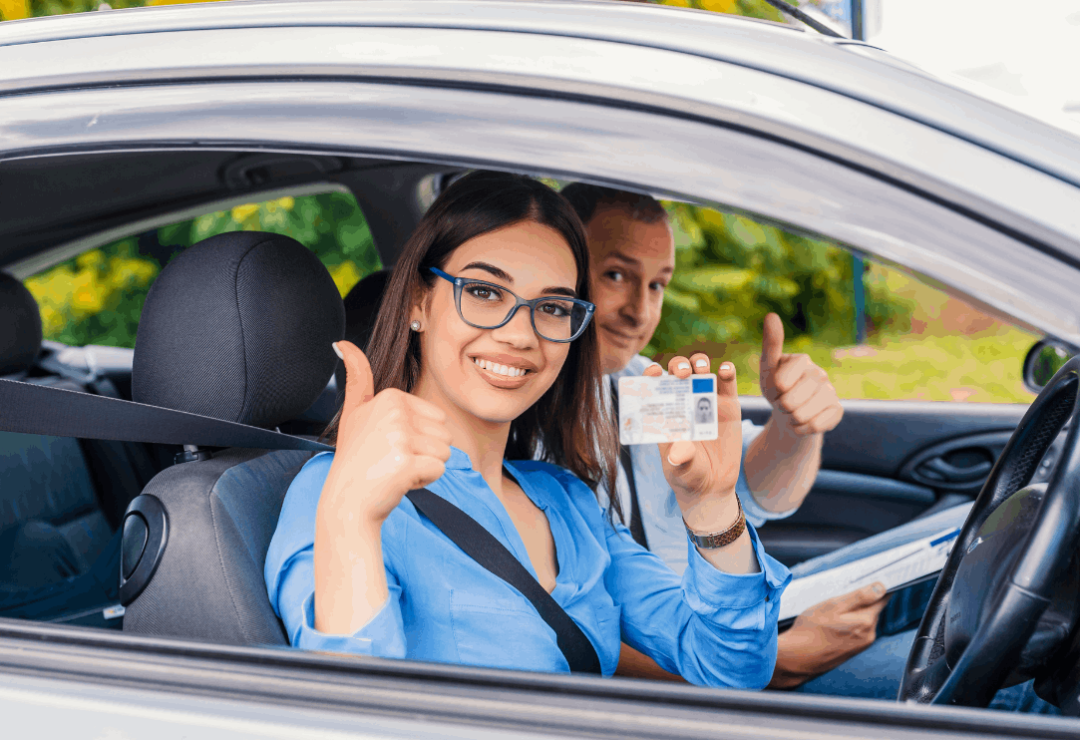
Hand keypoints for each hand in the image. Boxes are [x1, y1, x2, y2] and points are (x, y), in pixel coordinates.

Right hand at [319, 341, 451, 528]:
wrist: (347, 501)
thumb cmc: (356, 459)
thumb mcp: (354, 412)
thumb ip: (357, 378)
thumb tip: (343, 344)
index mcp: (389, 397)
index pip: (436, 418)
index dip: (417, 437)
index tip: (387, 445)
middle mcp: (394, 412)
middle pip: (445, 433)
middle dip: (424, 452)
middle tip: (392, 460)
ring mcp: (400, 437)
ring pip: (445, 452)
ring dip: (425, 466)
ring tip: (394, 469)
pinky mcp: (406, 462)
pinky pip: (439, 470)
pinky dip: (424, 480)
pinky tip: (399, 481)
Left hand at [643, 354, 740, 529]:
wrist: (712, 487)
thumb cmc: (687, 476)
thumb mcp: (679, 470)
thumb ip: (679, 460)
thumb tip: (678, 451)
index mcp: (665, 413)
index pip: (654, 386)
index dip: (651, 375)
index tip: (653, 372)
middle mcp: (684, 402)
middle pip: (678, 373)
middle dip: (678, 366)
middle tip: (681, 373)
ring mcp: (707, 402)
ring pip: (702, 372)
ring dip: (699, 363)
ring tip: (700, 368)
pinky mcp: (729, 406)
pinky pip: (728, 384)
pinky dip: (727, 372)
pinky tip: (725, 370)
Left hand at [760, 313, 842, 435]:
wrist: (790, 413)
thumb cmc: (776, 388)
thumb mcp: (767, 369)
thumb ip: (771, 345)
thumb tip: (771, 314)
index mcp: (802, 360)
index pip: (781, 382)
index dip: (773, 390)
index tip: (775, 387)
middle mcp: (820, 373)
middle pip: (790, 401)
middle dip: (781, 407)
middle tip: (784, 401)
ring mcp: (831, 392)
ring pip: (802, 415)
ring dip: (791, 419)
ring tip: (792, 411)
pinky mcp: (837, 410)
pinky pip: (815, 426)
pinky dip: (803, 428)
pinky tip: (804, 421)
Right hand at [768, 582, 888, 688]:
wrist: (798, 658)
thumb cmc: (811, 630)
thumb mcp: (832, 606)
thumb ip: (859, 596)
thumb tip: (881, 587)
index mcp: (866, 621)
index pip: (882, 599)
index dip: (876, 588)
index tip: (865, 582)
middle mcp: (869, 635)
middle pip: (871, 610)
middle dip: (858, 602)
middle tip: (837, 600)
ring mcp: (861, 645)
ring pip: (862, 620)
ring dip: (851, 614)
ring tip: (830, 615)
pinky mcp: (852, 651)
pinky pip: (856, 632)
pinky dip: (846, 625)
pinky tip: (830, 626)